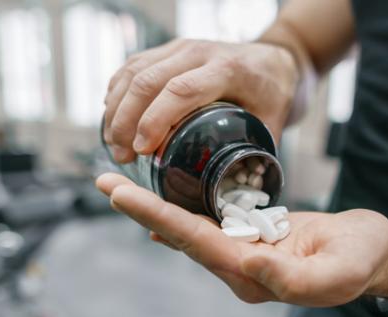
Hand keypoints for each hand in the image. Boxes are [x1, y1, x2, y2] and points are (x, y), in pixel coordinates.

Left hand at [96, 173, 387, 305]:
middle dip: (142, 208)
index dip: (158, 217)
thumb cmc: (362, 259)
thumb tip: (249, 265)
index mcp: (256, 276)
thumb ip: (294, 277)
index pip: (197, 243)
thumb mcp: (338, 270)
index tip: (124, 196)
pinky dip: (181, 212)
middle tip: (105, 183)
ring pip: (191, 229)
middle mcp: (241, 268)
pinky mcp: (253, 238)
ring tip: (121, 187)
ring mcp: (245, 253)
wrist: (375, 254)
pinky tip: (160, 206)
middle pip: (182, 236)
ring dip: (155, 207)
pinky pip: (209, 225)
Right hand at [103, 39, 298, 163]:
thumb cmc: (272, 94)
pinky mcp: (169, 49)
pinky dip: (117, 93)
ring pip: (134, 71)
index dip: (155, 120)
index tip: (141, 150)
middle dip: (126, 120)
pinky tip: (113, 118)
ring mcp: (181, 47)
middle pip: (148, 80)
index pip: (181, 90)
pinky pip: (132, 66)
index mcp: (227, 69)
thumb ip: (255, 157)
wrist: (274, 59)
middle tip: (122, 156)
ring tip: (114, 144)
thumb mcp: (273, 124)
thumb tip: (235, 199)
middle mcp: (199, 52)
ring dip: (116, 108)